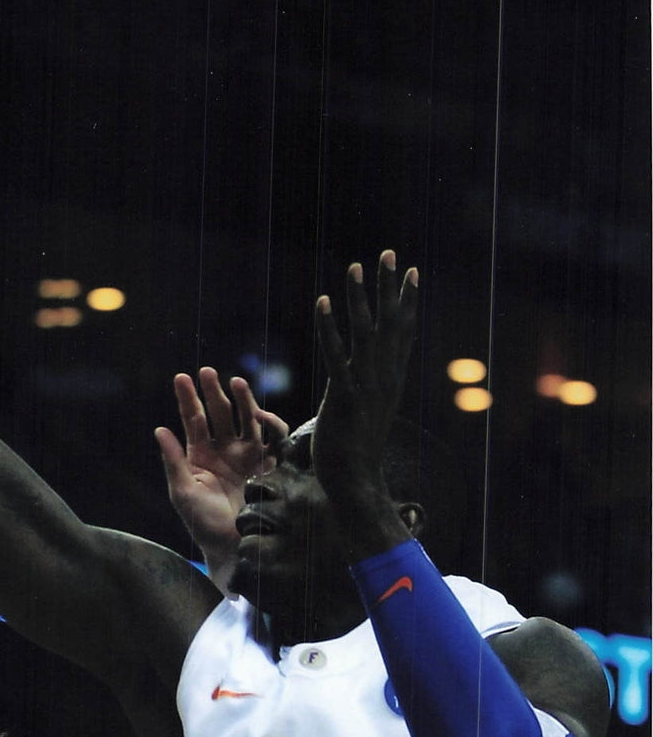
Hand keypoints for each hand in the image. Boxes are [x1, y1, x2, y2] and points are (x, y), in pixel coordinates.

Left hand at [156, 369, 287, 582]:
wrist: (233, 547)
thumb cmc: (202, 523)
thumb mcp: (182, 492)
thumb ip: (172, 461)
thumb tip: (159, 429)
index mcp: (200, 456)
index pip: (194, 420)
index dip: (188, 399)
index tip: (181, 377)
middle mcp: (224, 451)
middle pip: (220, 413)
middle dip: (213, 392)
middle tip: (206, 371)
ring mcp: (247, 456)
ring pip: (246, 419)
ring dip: (242, 399)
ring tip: (235, 382)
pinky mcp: (269, 464)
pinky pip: (273, 437)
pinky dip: (269, 423)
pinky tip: (259, 416)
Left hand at [312, 250, 418, 549]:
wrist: (355, 484)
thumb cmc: (355, 453)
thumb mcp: (367, 414)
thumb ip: (369, 392)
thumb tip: (370, 383)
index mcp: (390, 380)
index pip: (402, 331)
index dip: (407, 300)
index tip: (411, 271)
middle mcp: (384, 378)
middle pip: (390, 323)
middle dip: (390, 287)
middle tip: (390, 252)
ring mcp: (366, 386)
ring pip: (365, 332)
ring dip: (360, 297)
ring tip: (357, 265)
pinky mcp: (344, 397)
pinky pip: (336, 354)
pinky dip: (330, 327)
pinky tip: (325, 301)